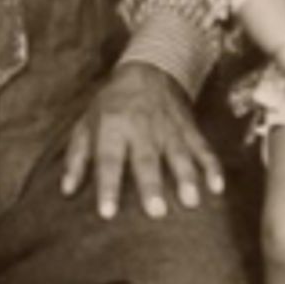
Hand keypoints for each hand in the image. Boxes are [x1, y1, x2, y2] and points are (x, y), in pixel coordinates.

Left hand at [61, 62, 223, 219]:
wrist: (147, 70)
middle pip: (147, 159)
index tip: (108, 212)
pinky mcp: (189, 129)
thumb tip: (67, 191)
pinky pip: (203, 148)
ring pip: (179, 154)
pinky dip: (212, 167)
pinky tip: (218, 187)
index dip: (108, 185)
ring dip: (186, 177)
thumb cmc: (112, 105)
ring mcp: (169, 129)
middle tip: (157, 212)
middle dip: (152, 185)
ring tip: (191, 202)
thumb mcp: (87, 124)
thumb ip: (77, 157)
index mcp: (113, 127)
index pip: (109, 159)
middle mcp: (142, 128)